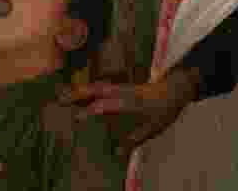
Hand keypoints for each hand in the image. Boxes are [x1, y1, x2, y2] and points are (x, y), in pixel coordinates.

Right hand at [58, 68, 199, 158]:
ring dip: (82, 89)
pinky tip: (83, 93)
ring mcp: (123, 87)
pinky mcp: (124, 86)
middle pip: (96, 90)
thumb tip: (117, 153)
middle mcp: (123, 92)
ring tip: (65, 94)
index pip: (105, 105)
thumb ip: (134, 139)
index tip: (77, 117)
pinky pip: (104, 86)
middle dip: (78, 93)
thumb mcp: (152, 128)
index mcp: (129, 102)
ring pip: (99, 86)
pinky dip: (91, 88)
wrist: (177, 88)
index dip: (90, 111)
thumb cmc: (164, 109)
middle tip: (60, 98)